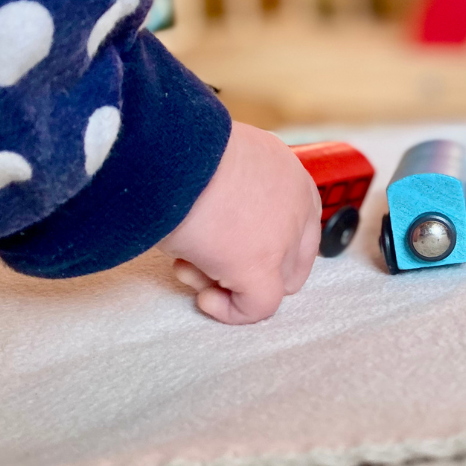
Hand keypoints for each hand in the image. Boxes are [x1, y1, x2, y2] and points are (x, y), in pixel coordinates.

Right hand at [159, 122, 321, 323]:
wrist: (168, 153)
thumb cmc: (181, 153)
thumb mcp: (223, 163)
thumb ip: (237, 190)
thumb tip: (219, 217)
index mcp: (290, 176)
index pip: (297, 228)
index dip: (262, 244)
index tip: (223, 243)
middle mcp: (297, 206)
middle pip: (288, 259)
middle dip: (245, 266)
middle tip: (202, 256)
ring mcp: (283, 238)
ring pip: (273, 283)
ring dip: (228, 283)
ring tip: (187, 263)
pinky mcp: (261, 266)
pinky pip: (259, 307)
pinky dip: (232, 311)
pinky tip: (205, 298)